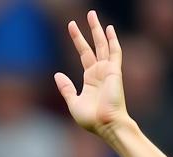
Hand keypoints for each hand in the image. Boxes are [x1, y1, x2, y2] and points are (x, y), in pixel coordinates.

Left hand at [54, 11, 130, 137]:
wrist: (106, 124)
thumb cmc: (91, 119)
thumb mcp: (73, 103)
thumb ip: (66, 88)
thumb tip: (57, 74)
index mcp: (90, 79)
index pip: (84, 54)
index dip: (78, 40)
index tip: (71, 27)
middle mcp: (100, 72)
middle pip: (93, 46)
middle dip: (88, 31)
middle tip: (84, 16)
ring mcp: (108, 70)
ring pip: (102, 45)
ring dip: (98, 30)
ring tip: (92, 15)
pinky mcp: (114, 71)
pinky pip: (115, 52)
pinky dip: (112, 40)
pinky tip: (109, 29)